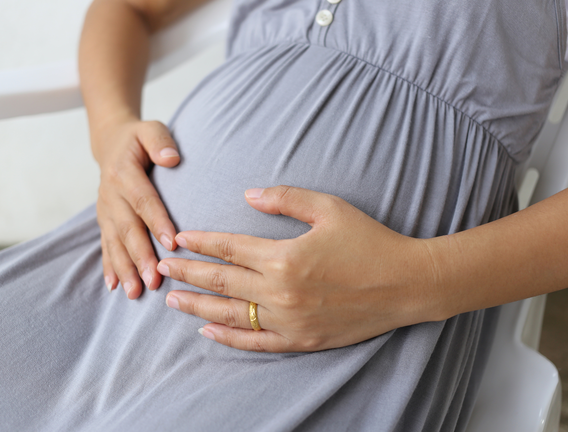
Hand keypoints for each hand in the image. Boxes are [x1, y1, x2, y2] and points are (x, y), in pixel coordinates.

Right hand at [94, 119, 179, 298]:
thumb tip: (172, 158)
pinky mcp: (104, 221)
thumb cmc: (138, 139)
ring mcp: (105, 211)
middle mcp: (111, 195)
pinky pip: (105, 246)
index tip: (172, 243)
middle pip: (128, 229)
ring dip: (125, 268)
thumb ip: (160, 141)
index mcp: (124, 173)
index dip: (157, 221)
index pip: (144, 201)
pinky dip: (110, 267)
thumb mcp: (151, 129)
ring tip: (136, 292)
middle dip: (140, 256)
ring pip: (115, 243)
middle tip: (154, 280)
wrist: (111, 143)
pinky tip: (115, 286)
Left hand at [157, 186, 443, 351]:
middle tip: (161, 267)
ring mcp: (289, 321)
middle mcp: (280, 292)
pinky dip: (229, 338)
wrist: (406, 284)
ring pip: (231, 315)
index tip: (178, 238)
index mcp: (284, 257)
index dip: (201, 242)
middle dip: (188, 273)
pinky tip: (208, 330)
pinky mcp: (301, 340)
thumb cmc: (370, 241)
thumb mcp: (329, 208)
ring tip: (171, 299)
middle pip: (221, 281)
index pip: (229, 248)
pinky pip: (256, 343)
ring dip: (198, 306)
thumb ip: (285, 199)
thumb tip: (247, 194)